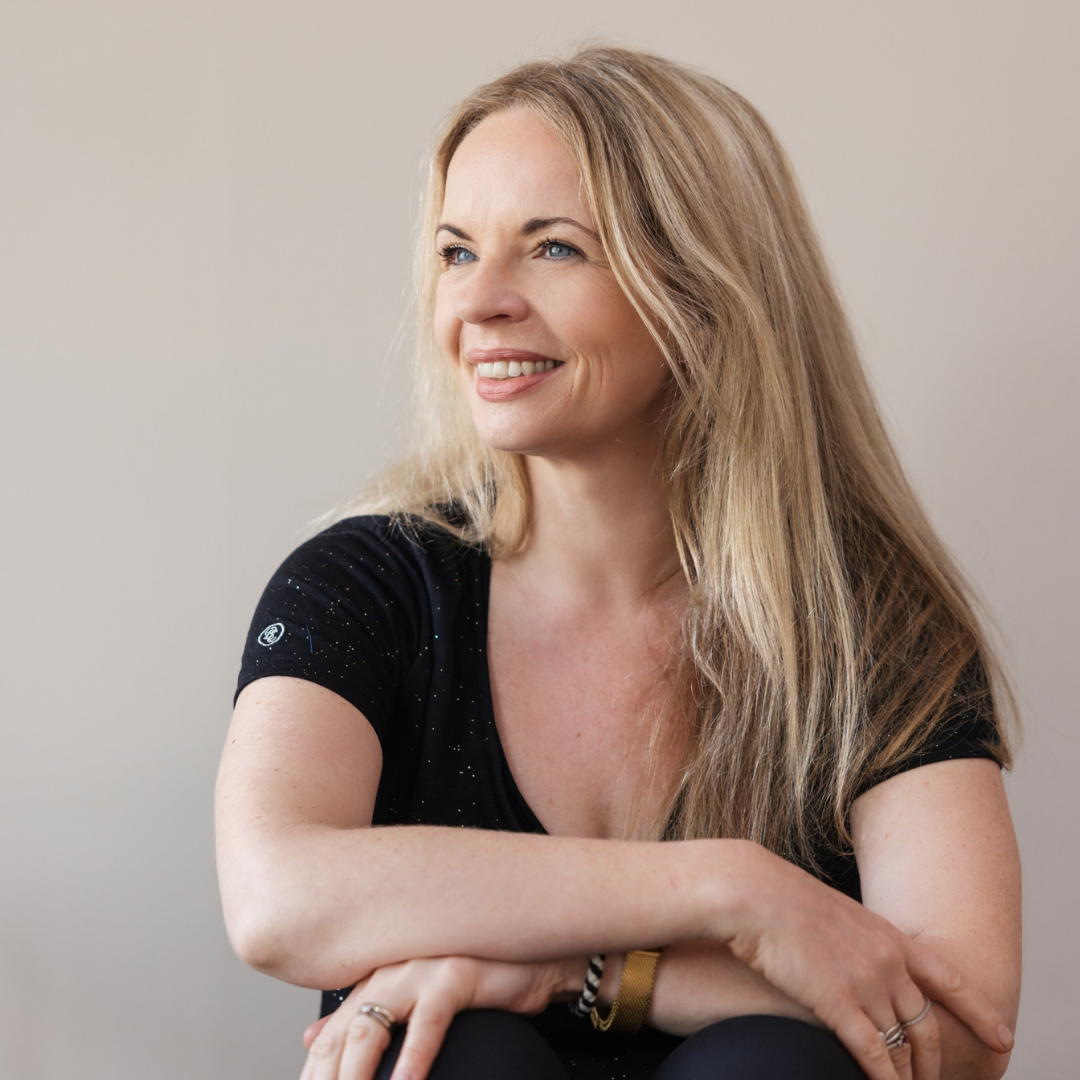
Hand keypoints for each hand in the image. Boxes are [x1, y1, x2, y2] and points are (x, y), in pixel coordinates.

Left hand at [298, 956, 574, 1079]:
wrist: (533, 957)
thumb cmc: (476, 981)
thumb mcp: (413, 1003)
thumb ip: (365, 1018)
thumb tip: (311, 1039)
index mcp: (375, 982)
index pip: (328, 1039)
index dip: (314, 1076)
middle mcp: (389, 973)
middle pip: (340, 1037)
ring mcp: (419, 971)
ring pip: (371, 1028)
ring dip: (355, 1076)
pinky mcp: (454, 974)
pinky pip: (428, 1020)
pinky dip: (413, 1055)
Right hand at [723, 843, 1013, 1079]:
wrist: (752, 892)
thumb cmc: (782, 900)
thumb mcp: (836, 914)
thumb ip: (861, 941)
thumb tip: (867, 962)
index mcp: (889, 935)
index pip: (950, 980)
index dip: (981, 1013)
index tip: (1004, 1039)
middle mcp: (887, 961)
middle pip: (929, 1026)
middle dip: (937, 1063)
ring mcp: (866, 983)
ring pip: (904, 1046)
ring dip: (909, 1077)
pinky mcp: (838, 1003)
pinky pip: (874, 1055)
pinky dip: (885, 1079)